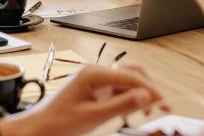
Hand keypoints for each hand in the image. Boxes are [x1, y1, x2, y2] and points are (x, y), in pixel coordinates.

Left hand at [7, 64, 167, 135]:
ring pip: (127, 81)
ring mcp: (96, 81)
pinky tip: (136, 112)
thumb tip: (146, 96)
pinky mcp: (96, 91)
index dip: (150, 89)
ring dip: (141, 94)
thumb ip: (121, 105)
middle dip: (149, 88)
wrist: (39, 129)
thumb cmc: (59, 122)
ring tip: (151, 111)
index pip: (130, 76)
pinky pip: (119, 91)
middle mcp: (96, 73)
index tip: (164, 103)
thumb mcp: (93, 116)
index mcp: (94, 73)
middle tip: (164, 106)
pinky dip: (130, 100)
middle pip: (132, 73)